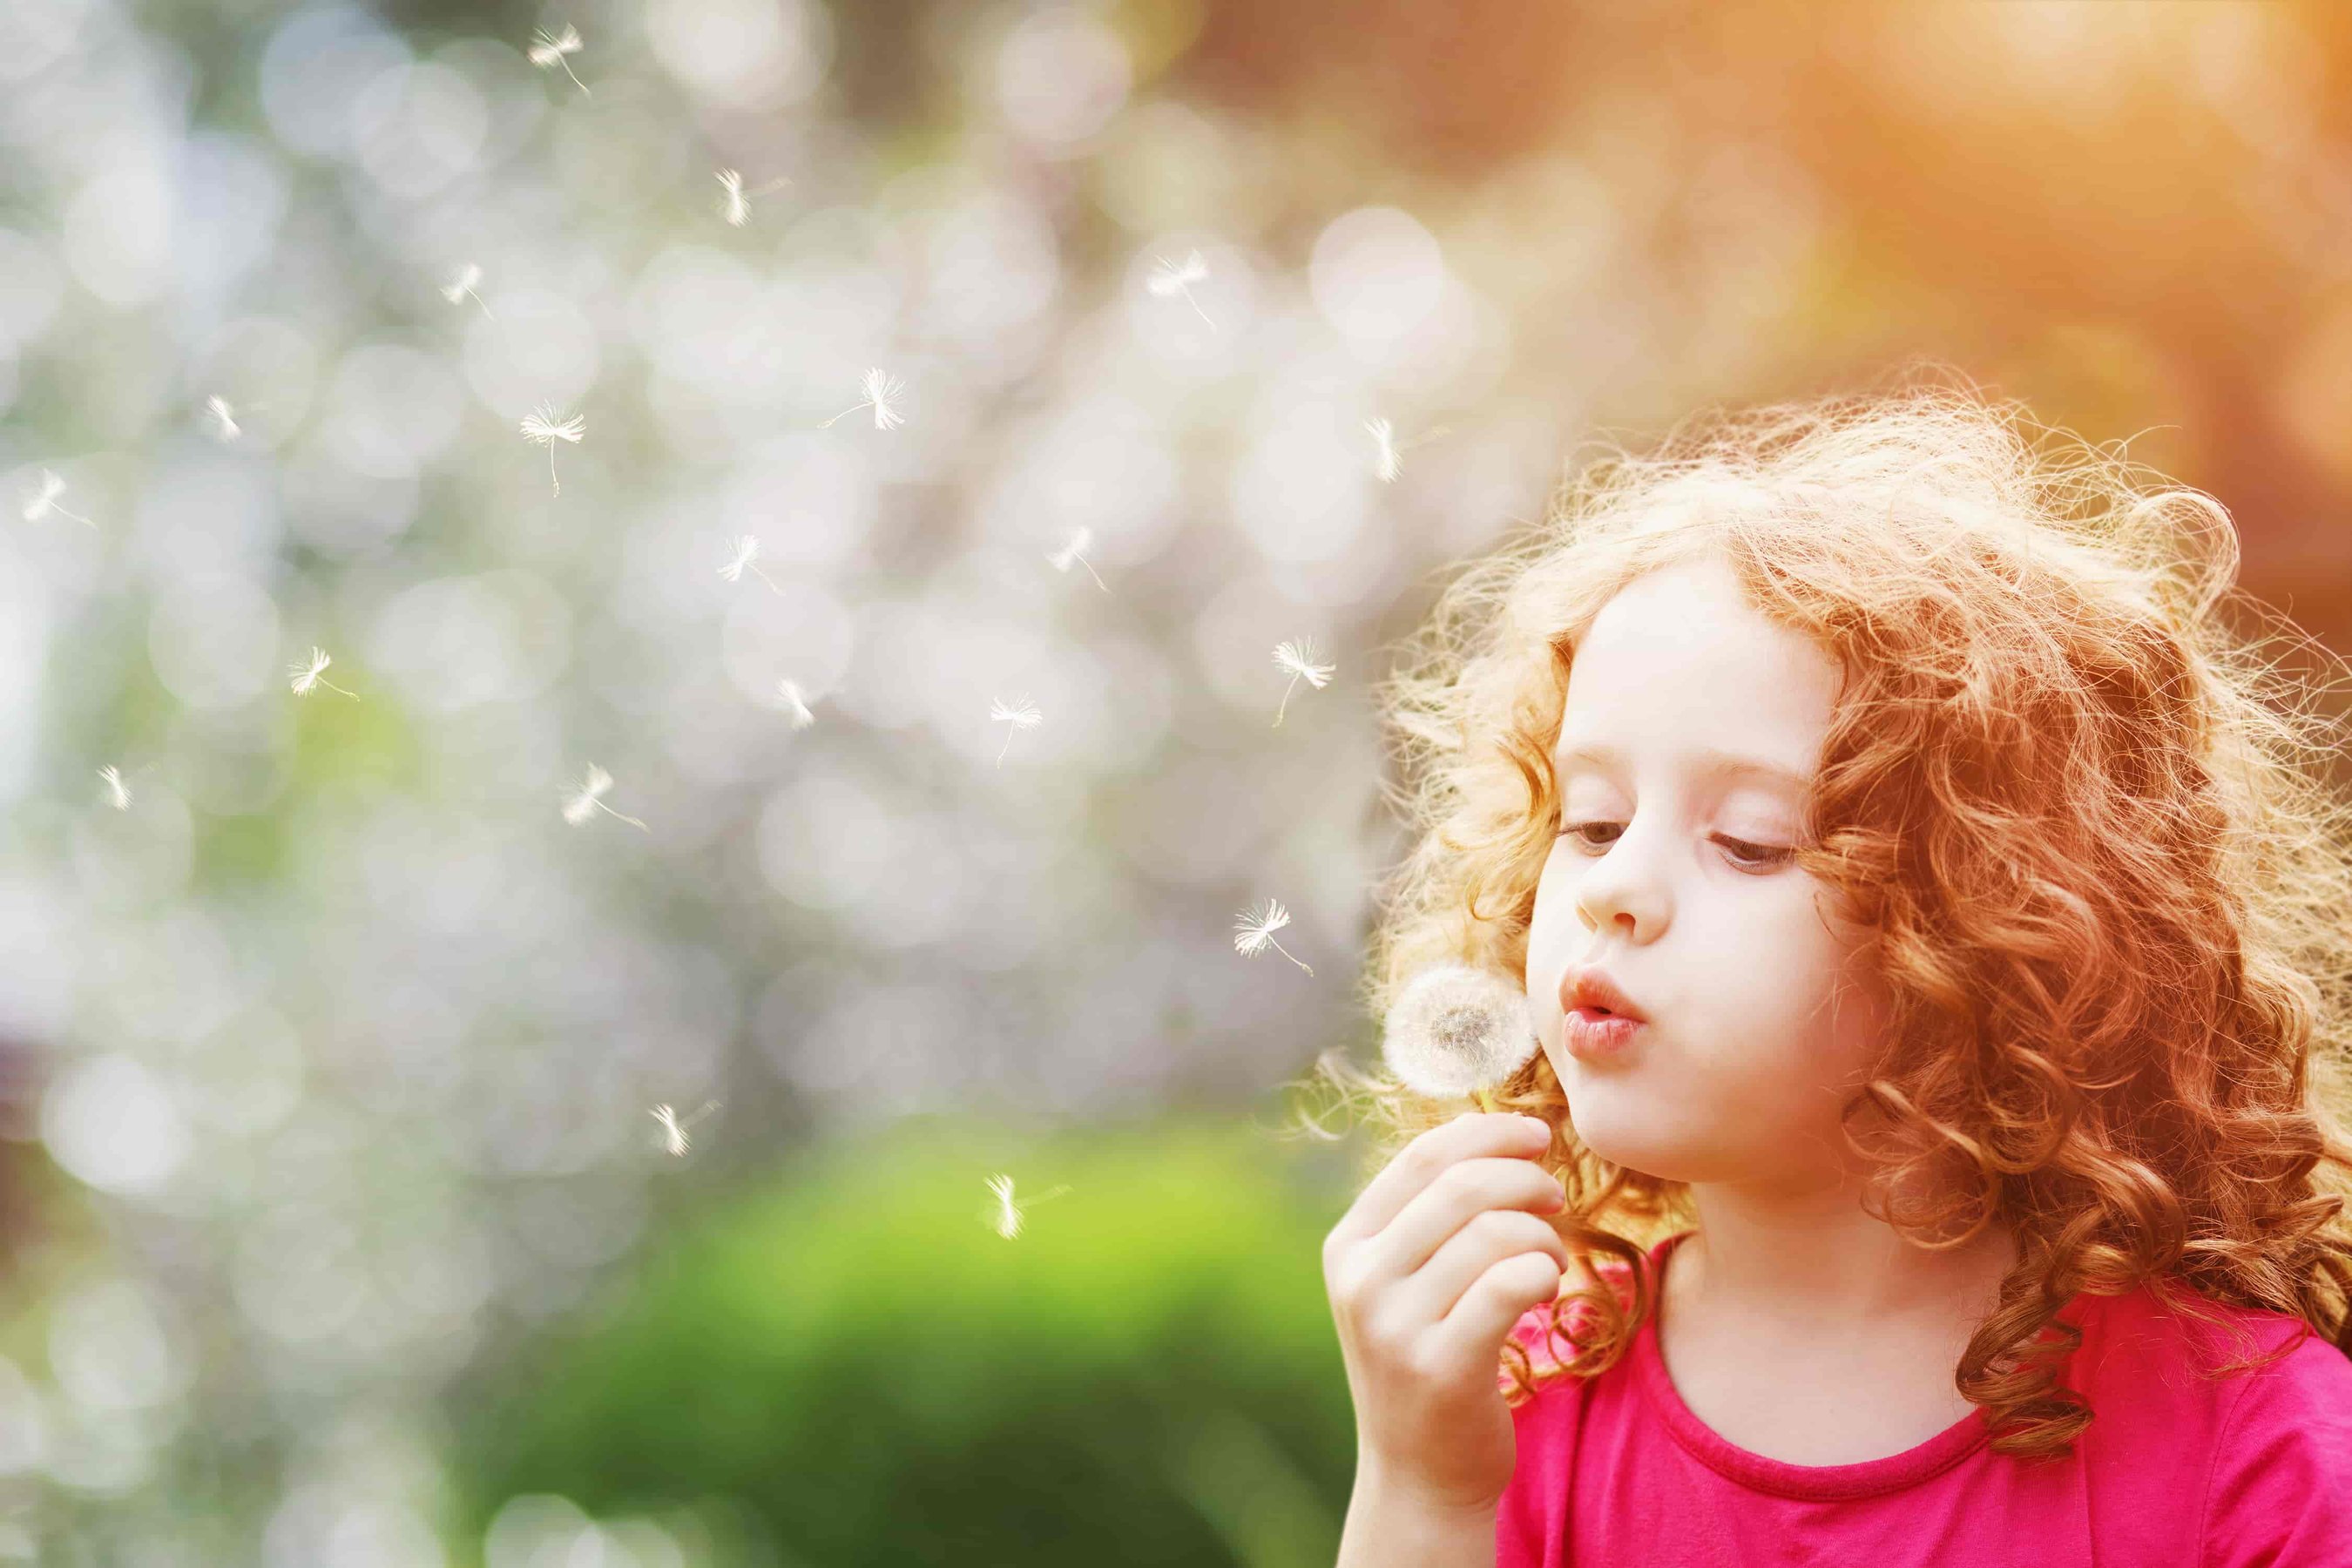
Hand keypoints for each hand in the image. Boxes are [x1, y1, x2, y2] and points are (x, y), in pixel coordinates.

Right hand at [1322, 1110, 1570, 1513]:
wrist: (1419, 1474)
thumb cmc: (1429, 1360)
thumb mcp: (1402, 1283)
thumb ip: (1426, 1217)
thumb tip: (1488, 1132)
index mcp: (1348, 1245)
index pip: (1422, 1157)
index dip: (1488, 1133)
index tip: (1537, 1135)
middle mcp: (1361, 1280)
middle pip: (1461, 1187)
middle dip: (1525, 1179)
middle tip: (1556, 1199)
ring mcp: (1394, 1325)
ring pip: (1492, 1233)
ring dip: (1542, 1234)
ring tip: (1551, 1257)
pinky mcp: (1440, 1366)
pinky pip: (1509, 1284)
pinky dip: (1542, 1270)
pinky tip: (1549, 1284)